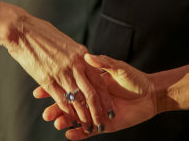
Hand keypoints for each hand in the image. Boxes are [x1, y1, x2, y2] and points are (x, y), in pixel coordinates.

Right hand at [4, 13, 112, 132]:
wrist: (21, 30)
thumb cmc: (41, 32)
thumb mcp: (65, 41)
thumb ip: (75, 54)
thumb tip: (83, 60)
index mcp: (81, 54)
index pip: (98, 78)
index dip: (105, 95)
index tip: (109, 106)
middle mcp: (75, 65)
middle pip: (92, 92)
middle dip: (99, 110)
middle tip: (103, 122)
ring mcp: (61, 73)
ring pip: (78, 99)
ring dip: (84, 116)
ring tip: (89, 126)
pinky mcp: (47, 80)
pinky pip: (61, 99)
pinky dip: (67, 111)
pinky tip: (70, 119)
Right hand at [38, 53, 154, 137]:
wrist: (151, 94)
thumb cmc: (134, 78)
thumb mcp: (118, 67)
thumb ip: (103, 63)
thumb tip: (88, 56)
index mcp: (90, 82)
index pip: (68, 85)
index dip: (53, 89)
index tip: (38, 92)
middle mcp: (90, 98)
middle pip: (69, 105)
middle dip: (55, 109)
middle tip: (44, 113)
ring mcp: (97, 112)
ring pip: (77, 118)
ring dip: (65, 121)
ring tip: (55, 123)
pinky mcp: (105, 124)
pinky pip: (89, 131)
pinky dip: (78, 134)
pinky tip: (68, 134)